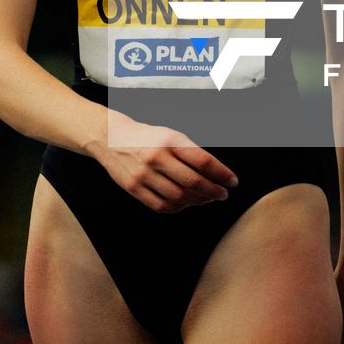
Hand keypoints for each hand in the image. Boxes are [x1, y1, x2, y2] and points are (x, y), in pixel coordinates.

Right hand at [93, 120, 236, 213]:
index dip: (222, 174)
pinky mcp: (133, 188)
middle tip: (222, 194)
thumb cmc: (148, 137)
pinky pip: (161, 205)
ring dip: (197, 201)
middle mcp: (156, 157)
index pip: (203, 161)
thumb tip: (216, 175)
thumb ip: (190, 153)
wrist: (110, 137)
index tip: (232, 182)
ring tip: (206, 199)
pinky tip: (186, 204)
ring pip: (179, 197)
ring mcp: (143, 174)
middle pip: (193, 182)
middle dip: (213, 191)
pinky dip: (178, 208)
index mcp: (169, 140)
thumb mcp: (170, 135)